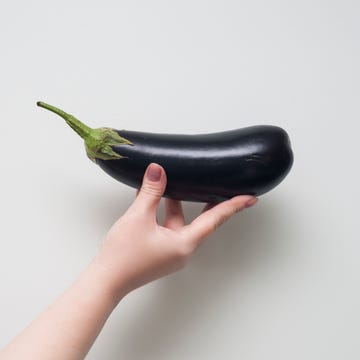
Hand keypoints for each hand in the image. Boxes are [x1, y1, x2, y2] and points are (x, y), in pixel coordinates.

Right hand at [93, 163, 257, 297]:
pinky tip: (154, 198)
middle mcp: (182, 250)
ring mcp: (171, 252)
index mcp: (184, 244)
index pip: (214, 220)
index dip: (233, 206)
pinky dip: (164, 213)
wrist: (105, 281)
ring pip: (180, 222)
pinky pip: (168, 228)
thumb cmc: (122, 255)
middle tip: (222, 187)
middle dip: (209, 202)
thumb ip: (150, 192)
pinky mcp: (160, 252)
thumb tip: (158, 170)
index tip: (250, 197)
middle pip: (200, 221)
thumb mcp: (138, 217)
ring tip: (174, 184)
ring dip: (176, 204)